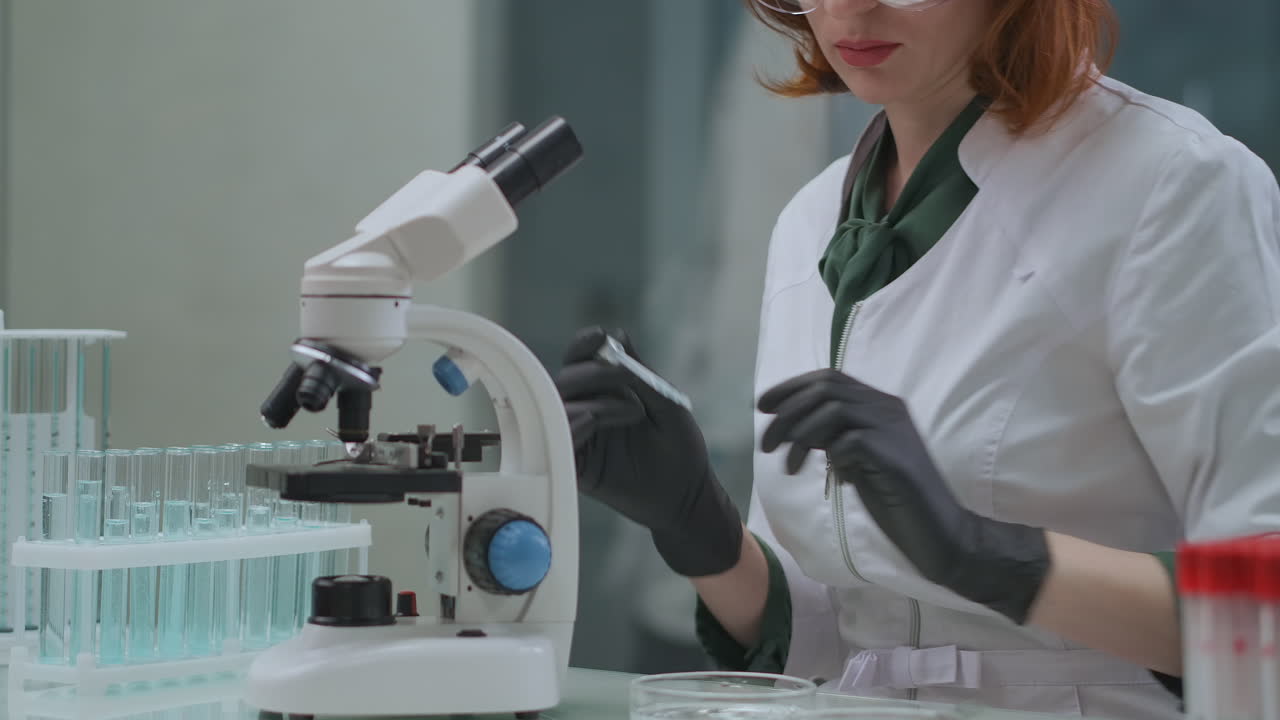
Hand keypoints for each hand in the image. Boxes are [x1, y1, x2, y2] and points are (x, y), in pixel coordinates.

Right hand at [555, 326, 741, 575]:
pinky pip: (560, 441)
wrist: (688, 498)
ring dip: (592, 400)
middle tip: (626, 380)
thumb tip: (617, 335)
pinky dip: (574, 425)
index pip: (581, 362)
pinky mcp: (577, 467)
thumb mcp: (667, 404)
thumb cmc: (681, 452)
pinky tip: (597, 422)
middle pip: (565, 381)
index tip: (599, 337)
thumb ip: (639, 373)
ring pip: (559, 408)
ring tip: (633, 409)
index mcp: (606, 395)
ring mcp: (581, 440)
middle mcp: (588, 413)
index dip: (584, 346)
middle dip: (593, 373)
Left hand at [757, 369, 1049, 623]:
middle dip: (787, 412)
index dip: (791, 388)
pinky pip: (849, 441)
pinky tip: (833, 478)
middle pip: (825, 388)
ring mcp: (894, 430)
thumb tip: (794, 428)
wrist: (940, 534)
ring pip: (832, 409)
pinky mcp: (895, 457)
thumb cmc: (895, 499)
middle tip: (766, 444)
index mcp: (880, 405)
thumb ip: (832, 438)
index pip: (828, 378)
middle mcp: (888, 408)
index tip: (762, 406)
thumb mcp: (856, 461)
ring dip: (800, 435)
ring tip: (790, 467)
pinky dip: (831, 456)